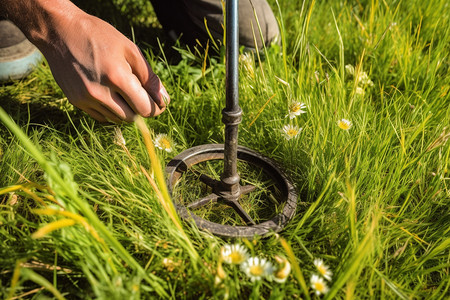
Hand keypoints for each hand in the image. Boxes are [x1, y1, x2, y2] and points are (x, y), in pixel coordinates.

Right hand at [40, 11, 169, 122]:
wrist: (60, 32)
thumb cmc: (99, 36)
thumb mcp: (130, 51)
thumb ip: (150, 78)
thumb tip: (164, 100)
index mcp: (117, 77)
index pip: (145, 108)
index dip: (156, 108)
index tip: (159, 103)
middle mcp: (100, 92)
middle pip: (132, 117)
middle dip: (141, 109)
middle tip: (141, 95)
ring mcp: (86, 99)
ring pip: (117, 119)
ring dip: (126, 111)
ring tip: (124, 92)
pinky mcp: (76, 101)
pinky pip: (101, 117)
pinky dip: (111, 112)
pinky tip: (110, 96)